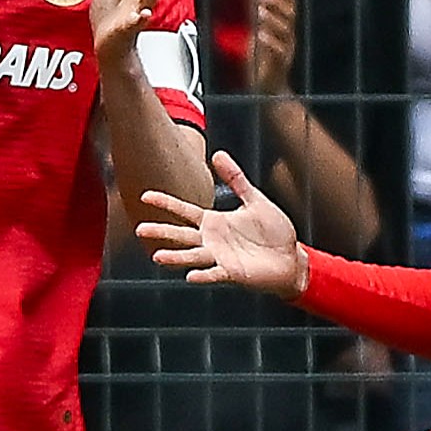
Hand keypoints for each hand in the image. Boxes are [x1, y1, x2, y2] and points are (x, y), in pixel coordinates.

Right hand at [138, 149, 307, 296]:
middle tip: (140, 229)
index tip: (145, 196)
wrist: (291, 259)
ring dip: (176, 257)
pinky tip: (191, 276)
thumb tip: (218, 154)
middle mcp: (212, 241)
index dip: (166, 203)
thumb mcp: (255, 200)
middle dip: (161, 231)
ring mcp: (221, 258)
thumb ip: (236, 179)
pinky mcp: (233, 274)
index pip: (184, 211)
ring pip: (193, 256)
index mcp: (215, 222)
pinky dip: (203, 275)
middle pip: (181, 235)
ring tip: (157, 256)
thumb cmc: (274, 232)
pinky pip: (215, 274)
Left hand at [243, 0, 298, 95]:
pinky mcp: (280, 65)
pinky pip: (279, 51)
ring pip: (285, 31)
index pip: (290, 7)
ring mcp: (286, 51)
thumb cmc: (263, 62)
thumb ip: (258, 20)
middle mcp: (289, 38)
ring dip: (272, 18)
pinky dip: (270, 40)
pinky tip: (259, 33)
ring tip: (259, 10)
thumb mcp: (259, 36)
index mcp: (285, 30)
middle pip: (289, 16)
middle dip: (277, 2)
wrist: (269, 91)